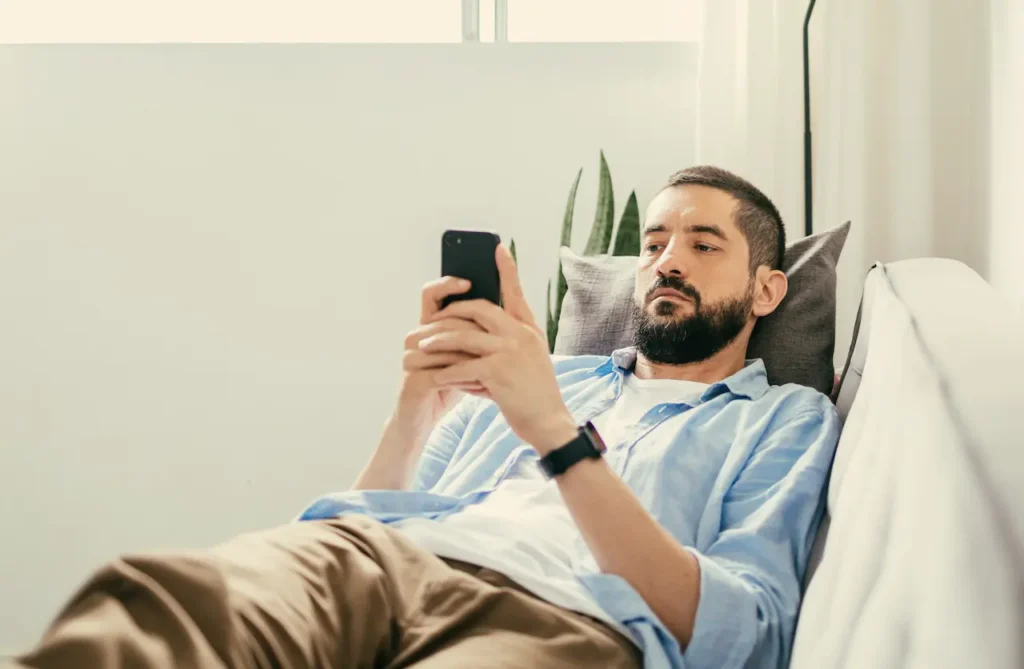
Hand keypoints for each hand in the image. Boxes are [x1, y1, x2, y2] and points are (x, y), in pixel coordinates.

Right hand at [395, 277, 488, 436]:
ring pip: (447, 346)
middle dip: (474, 327)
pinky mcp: (413, 380)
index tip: (469, 280)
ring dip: (473, 353)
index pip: (432, 295)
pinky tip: (483, 380)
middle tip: (499, 329)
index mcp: (427, 326)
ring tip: (498, 356)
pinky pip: (443, 372)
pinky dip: (466, 376)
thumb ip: (475, 332)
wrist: (424, 420)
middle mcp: (415, 337)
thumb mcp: (464, 355)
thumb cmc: (448, 383)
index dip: (447, 285)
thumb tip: (504, 304)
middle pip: (446, 321)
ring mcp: (411, 358)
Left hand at [420, 245, 577, 453]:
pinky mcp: (499, 372)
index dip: (507, 269)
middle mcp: (521, 334)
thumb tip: (480, 326)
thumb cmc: (537, 393)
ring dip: (439, 341)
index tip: (498, 247)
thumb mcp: (531, 357)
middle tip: (432, 318)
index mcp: (529, 328)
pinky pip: (464, 367)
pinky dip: (447, 372)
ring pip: (464, 336)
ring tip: (422, 346)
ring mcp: (510, 351)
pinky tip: (435, 377)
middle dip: (450, 312)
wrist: (550, 423)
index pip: (515, 291)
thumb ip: (512, 338)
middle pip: (478, 309)